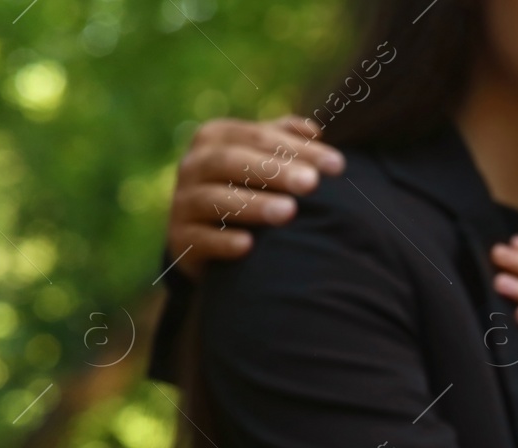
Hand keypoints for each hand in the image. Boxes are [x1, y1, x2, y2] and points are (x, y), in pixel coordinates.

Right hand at [167, 116, 345, 278]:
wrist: (199, 231)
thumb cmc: (241, 186)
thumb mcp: (258, 158)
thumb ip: (283, 140)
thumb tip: (314, 131)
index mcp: (215, 138)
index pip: (260, 138)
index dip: (298, 149)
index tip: (337, 165)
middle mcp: (194, 165)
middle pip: (233, 162)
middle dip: (274, 171)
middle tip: (311, 183)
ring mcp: (183, 202)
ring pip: (215, 199)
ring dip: (252, 205)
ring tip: (288, 212)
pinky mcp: (180, 239)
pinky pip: (200, 239)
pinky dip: (222, 242)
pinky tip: (248, 246)